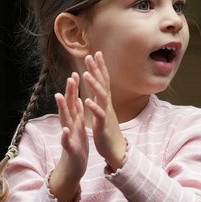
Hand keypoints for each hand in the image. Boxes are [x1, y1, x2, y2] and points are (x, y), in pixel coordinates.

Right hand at [54, 72, 88, 180]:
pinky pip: (67, 142)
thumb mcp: (79, 127)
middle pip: (68, 107)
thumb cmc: (77, 146)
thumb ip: (77, 114)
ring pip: (64, 120)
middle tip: (70, 77)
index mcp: (74, 121)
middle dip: (69, 93)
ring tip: (59, 96)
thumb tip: (77, 99)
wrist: (73, 167)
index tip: (75, 73)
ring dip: (62, 109)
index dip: (74, 89)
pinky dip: (65, 136)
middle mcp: (69, 126)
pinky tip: (65, 130)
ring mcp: (68, 136)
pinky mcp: (70, 149)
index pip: (73, 102)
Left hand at [81, 52, 126, 169]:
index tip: (96, 53)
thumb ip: (101, 97)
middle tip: (90, 56)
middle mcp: (106, 104)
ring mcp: (105, 113)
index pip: (103, 80)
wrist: (114, 148)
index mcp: (104, 101)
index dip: (100, 66)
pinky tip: (87, 100)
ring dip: (94, 85)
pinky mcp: (103, 125)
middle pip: (102, 83)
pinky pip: (99, 114)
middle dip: (97, 69)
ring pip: (101, 96)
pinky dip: (94, 107)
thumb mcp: (104, 110)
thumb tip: (100, 85)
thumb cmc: (107, 129)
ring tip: (86, 74)